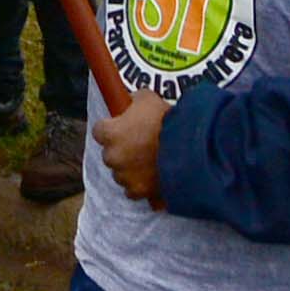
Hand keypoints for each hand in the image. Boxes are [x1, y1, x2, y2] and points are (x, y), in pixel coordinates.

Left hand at [98, 86, 168, 203]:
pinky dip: (141, 185)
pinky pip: (134, 190)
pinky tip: (152, 177)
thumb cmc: (167, 121)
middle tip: (140, 143)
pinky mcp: (139, 192)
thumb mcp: (148, 98)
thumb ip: (133, 100)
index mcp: (110, 134)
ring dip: (130, 168)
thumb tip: (130, 101)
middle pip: (110, 154)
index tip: (121, 127)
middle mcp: (113, 157)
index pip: (99, 131)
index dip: (111, 128)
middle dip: (122, 150)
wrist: (190, 148)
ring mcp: (125, 176)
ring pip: (121, 173)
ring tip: (150, 160)